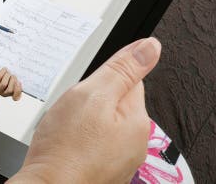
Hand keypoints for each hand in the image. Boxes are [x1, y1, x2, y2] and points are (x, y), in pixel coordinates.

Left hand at [0, 68, 22, 100]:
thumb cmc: (5, 76)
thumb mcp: (12, 79)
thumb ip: (16, 79)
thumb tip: (20, 74)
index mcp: (11, 94)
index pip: (16, 98)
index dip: (18, 91)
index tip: (19, 82)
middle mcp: (4, 94)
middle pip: (10, 90)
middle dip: (13, 80)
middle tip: (13, 75)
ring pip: (4, 84)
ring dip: (7, 76)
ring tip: (8, 72)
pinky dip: (2, 72)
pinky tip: (4, 69)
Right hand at [8, 37, 160, 183]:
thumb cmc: (65, 148)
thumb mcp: (92, 95)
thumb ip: (121, 69)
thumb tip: (150, 47)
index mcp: (138, 121)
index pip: (128, 80)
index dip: (101, 79)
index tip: (86, 90)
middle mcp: (134, 143)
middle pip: (113, 103)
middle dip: (90, 100)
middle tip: (72, 112)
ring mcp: (118, 159)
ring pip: (100, 123)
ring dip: (82, 121)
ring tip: (66, 129)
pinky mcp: (102, 169)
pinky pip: (91, 143)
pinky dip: (78, 140)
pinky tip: (65, 144)